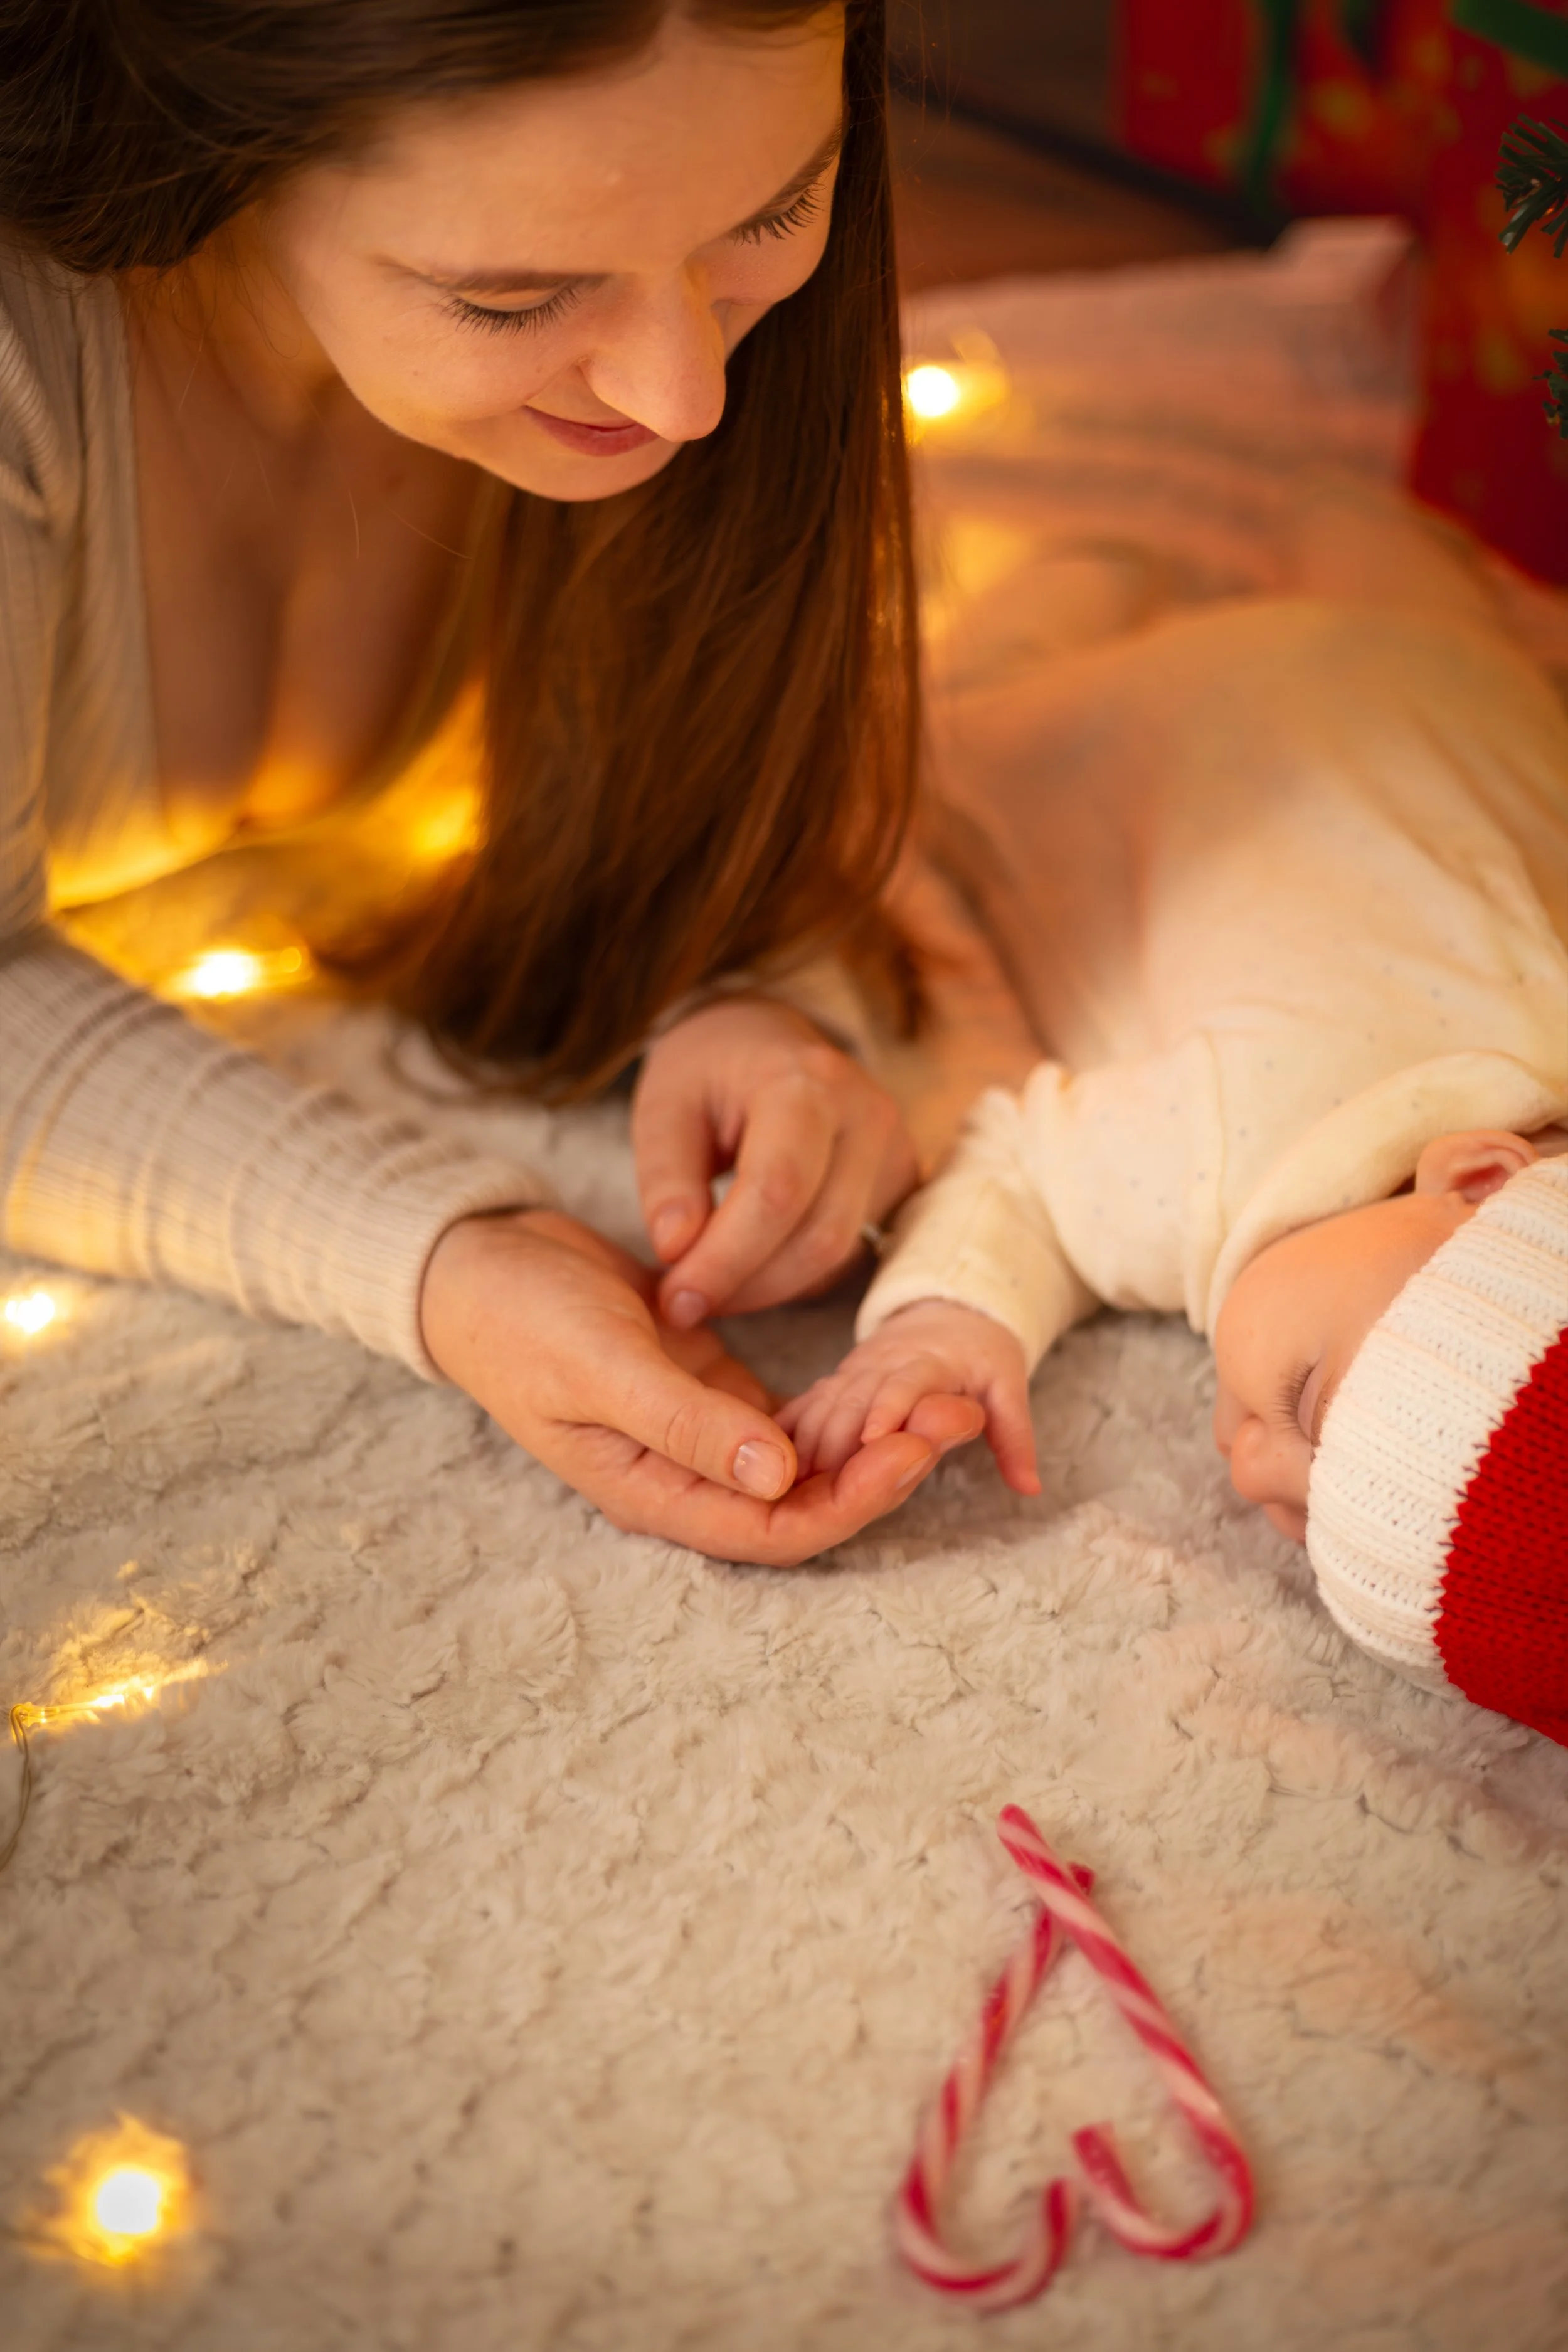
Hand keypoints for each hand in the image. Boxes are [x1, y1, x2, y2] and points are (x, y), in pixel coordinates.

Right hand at [420, 1207, 955, 1563]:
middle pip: (808, 1503)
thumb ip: (685, 1424)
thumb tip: (778, 1478)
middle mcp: (688, 1479)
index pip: (779, 1531)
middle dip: (887, 1469)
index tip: (918, 1449)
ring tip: (944, 1395)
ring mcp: (703, 1437)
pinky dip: (841, 1406)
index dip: (856, 1502)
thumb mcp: (601, 1366)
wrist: (480, 1265)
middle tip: (958, 1413)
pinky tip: (889, 1379)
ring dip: (875, 1438)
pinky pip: (792, 1417)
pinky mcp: (711, 1390)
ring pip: (809, 1462)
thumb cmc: (522, 1320)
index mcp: (657, 1494)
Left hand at [632, 997, 917, 1327]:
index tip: (677, 1300)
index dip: (725, 1259)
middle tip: (686, 1302)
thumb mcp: (665, 1106)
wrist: (765, 1035)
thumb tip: (677, 1252)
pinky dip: (794, 1275)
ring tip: (710, 1284)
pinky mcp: (899, 1181)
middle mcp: (866, 1114)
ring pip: (838, 1254)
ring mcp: (894, 1149)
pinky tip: (750, 1265)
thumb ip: (667, 1179)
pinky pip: (851, 1252)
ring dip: (768, 1288)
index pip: (776, 1192)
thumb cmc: (710, 1068)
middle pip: (817, 1236)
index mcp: (806, 1082)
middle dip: (747, 1286)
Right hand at [778, 1298, 1038, 1496]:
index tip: (871, 1440)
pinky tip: (773, 1465)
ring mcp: (854, 1370)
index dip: (887, 1409)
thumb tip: (1031, 1488)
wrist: (948, 1310)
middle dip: (834, 1438)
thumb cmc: (981, 1355)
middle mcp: (883, 1362)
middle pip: (852, 1399)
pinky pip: (807, 1405)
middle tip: (817, 1484)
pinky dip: (790, 1433)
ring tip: (792, 1486)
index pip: (905, 1384)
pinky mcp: (836, 1380)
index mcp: (928, 1361)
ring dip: (807, 1442)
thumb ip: (1015, 1437)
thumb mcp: (1008, 1387)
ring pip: (823, 1405)